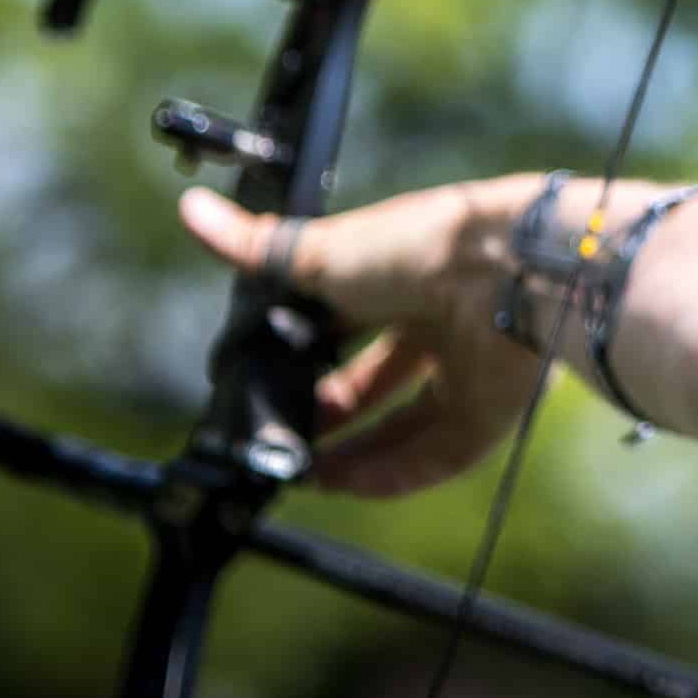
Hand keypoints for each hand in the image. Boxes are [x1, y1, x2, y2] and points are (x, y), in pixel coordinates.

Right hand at [176, 176, 646, 495]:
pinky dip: (394, 474)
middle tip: (290, 434)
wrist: (505, 272)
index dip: (313, 353)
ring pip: (409, 422)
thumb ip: (257, 245)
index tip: (276, 380)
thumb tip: (191, 212)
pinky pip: (439, 455)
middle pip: (382, 376)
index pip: (351, 322)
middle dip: (333, 408)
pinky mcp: (493, 410)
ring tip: (307, 474)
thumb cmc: (417, 246)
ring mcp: (470, 367)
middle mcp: (441, 320)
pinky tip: (347, 485)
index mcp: (404, 274)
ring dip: (356, 452)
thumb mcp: (324, 250)